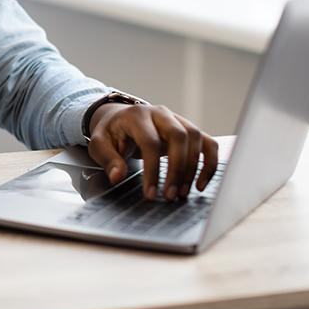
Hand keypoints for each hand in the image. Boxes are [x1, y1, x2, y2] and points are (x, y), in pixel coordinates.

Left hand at [86, 103, 218, 200]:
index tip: (151, 193)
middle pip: (178, 136)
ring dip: (192, 168)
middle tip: (170, 195)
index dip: (152, 170)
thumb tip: (117, 177)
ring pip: (195, 138)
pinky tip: (200, 184)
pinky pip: (207, 143)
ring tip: (182, 193)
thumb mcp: (99, 144)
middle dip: (177, 169)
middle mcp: (160, 113)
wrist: (120, 119)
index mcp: (137, 116)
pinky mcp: (188, 129)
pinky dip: (209, 163)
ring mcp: (177, 119)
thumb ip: (108, 159)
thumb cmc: (111, 133)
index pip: (150, 142)